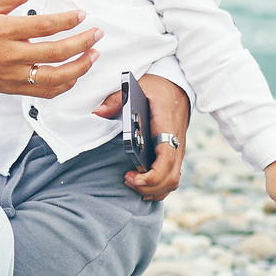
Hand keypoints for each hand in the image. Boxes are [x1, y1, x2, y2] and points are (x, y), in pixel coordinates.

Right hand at [0, 0, 100, 102]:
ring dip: (79, 67)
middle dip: (82, 43)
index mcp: (3, 32)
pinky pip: (44, 92)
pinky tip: (74, 74)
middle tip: (97, 34)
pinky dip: (64, 85)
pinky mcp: (12, 89)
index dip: (67, 20)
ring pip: (55, 77)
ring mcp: (12, 76)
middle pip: (56, 52)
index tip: (82, 15)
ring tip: (93, 56)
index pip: (44, 26)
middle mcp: (10, 56)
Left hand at [95, 72, 189, 201]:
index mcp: (167, 125)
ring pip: (173, 181)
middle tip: (127, 179)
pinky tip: (141, 186)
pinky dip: (158, 188)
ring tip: (131, 182)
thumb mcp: (136, 86)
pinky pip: (171, 178)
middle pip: (170, 176)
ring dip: (153, 190)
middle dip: (148, 187)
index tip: (133, 178)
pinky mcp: (175, 154)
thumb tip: (97, 112)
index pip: (166, 158)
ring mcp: (177, 150)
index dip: (153, 175)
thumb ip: (116, 100)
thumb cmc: (155, 87)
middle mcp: (176, 141)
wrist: (177, 86)